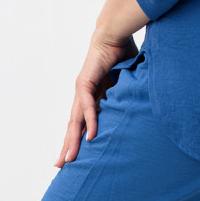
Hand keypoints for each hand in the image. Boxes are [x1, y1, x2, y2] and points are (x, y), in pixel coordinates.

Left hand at [54, 31, 138, 168]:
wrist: (114, 33)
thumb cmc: (121, 53)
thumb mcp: (124, 81)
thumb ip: (125, 95)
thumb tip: (138, 108)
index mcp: (91, 95)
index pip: (81, 122)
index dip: (77, 139)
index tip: (73, 157)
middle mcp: (83, 94)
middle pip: (73, 125)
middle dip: (68, 146)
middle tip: (61, 167)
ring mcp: (82, 89)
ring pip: (76, 120)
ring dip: (73, 140)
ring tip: (69, 159)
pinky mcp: (86, 81)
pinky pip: (88, 105)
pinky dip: (90, 121)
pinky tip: (90, 136)